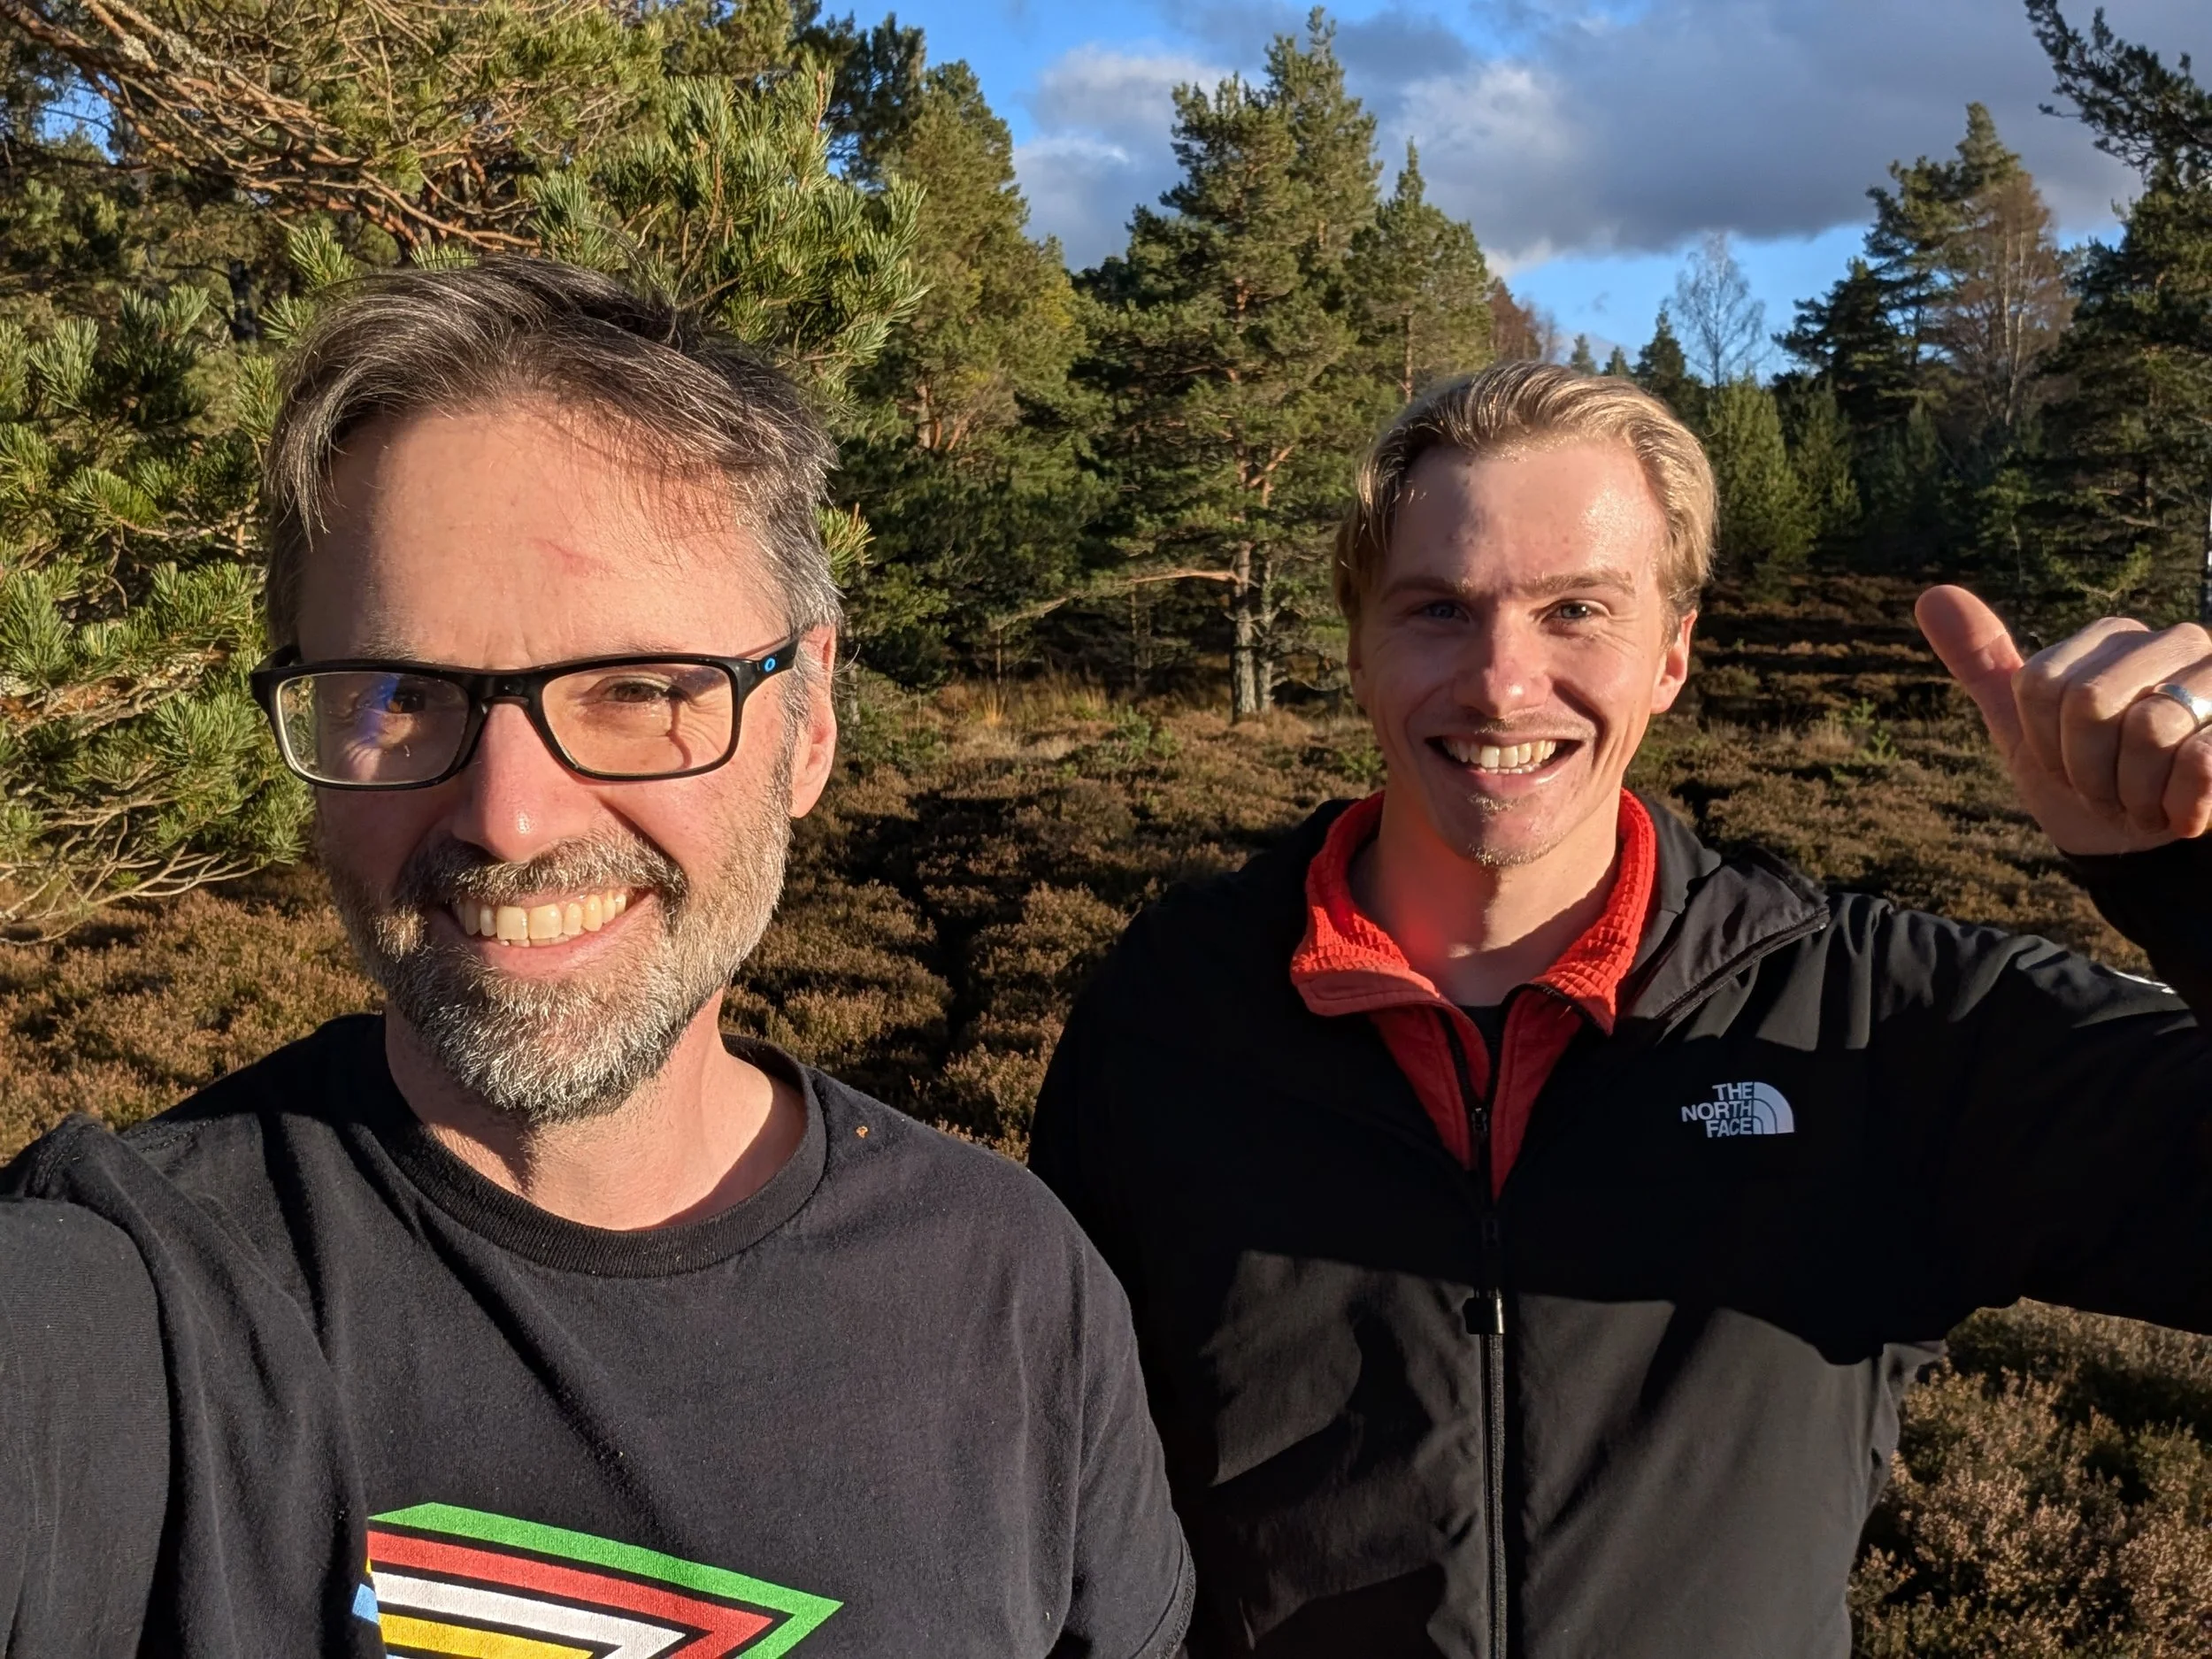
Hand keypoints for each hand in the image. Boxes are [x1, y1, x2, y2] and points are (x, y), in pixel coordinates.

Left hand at [1916, 584, 2211, 855]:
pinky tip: (2183, 814)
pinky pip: (2200, 763)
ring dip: (2134, 794)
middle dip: (2087, 771)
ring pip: (2149, 729)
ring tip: (2148, 802)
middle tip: (2110, 792)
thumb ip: (1984, 664)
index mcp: (2114, 639)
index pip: (2039, 685)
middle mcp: (2175, 642)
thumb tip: (1932, 595)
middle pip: (2088, 701)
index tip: (2070, 767)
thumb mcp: (2025, 729)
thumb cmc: (2096, 784)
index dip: (2045, 747)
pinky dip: (2178, 806)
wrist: (2155, 855)